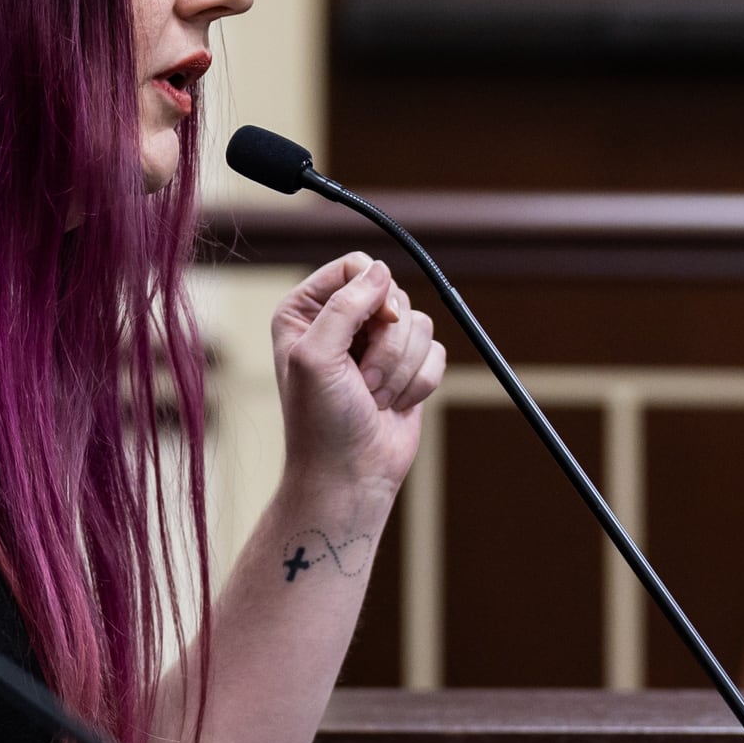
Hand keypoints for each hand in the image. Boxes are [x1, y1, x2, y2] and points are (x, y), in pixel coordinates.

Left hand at [273, 255, 442, 503]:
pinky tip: (393, 406)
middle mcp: (341, 321)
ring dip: (400, 369)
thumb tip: (381, 271)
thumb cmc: (321, 421)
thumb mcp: (316, 357)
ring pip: (419, 324)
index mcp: (306, 310)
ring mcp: (376, 345)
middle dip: (386, 344)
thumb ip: (344, 306)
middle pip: (393, 295)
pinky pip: (436, 351)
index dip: (373, 293)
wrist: (350, 475)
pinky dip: (420, 383)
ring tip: (373, 397)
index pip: (354, 267)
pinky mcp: (407, 367)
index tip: (376, 324)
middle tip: (361, 381)